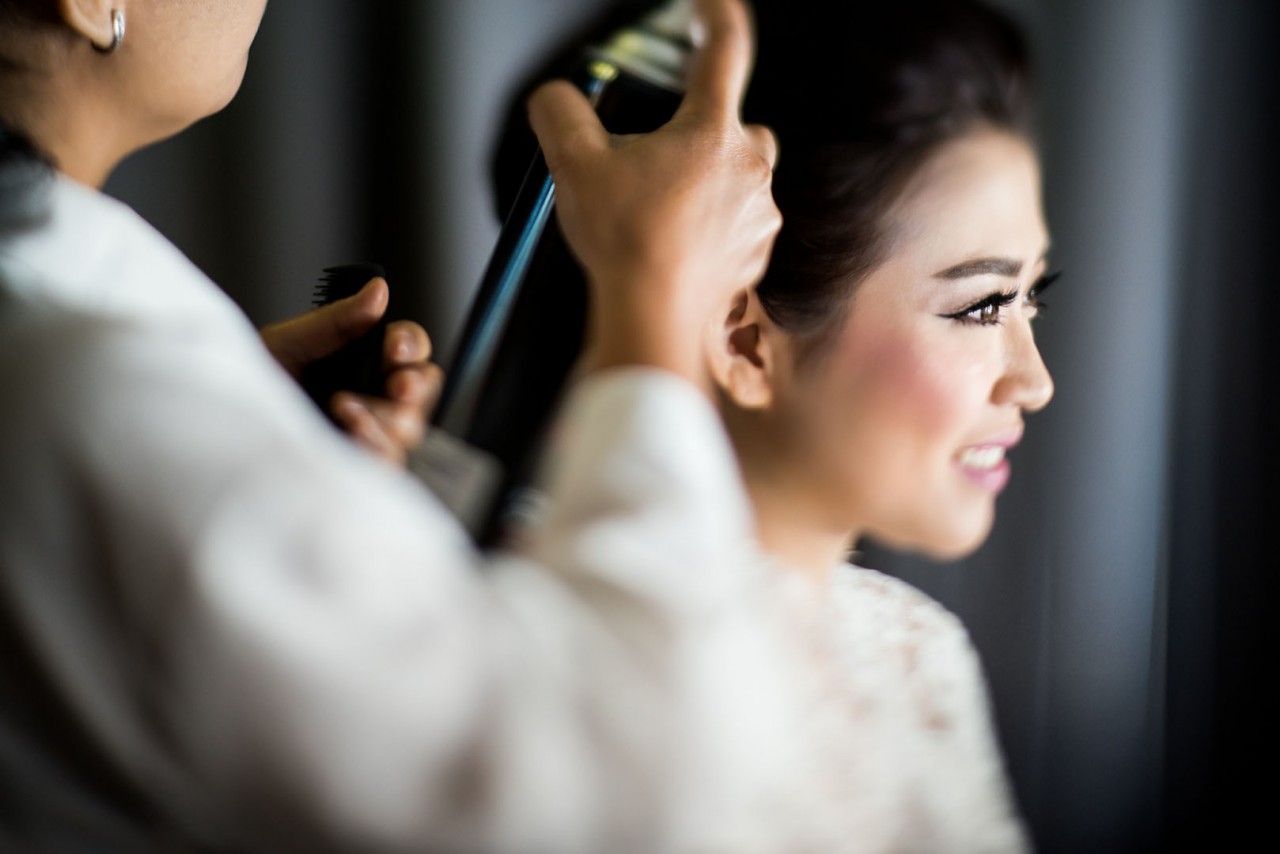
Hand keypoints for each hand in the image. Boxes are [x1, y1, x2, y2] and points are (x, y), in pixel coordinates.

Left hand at [260, 277, 444, 465]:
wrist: (225, 426)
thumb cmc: (253, 382)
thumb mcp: (291, 342)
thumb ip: (339, 319)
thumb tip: (377, 289)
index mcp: (364, 359)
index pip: (409, 348)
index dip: (409, 344)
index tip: (392, 348)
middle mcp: (374, 395)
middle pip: (423, 387)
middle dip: (414, 385)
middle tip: (397, 387)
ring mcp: (371, 431)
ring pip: (411, 426)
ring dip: (386, 416)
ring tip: (343, 406)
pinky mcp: (361, 464)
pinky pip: (391, 459)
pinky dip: (373, 444)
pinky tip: (346, 431)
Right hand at [526, 0, 779, 392]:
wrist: (653, 317)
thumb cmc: (624, 241)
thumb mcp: (574, 164)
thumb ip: (560, 113)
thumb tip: (555, 99)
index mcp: (711, 132)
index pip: (725, 51)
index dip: (716, 15)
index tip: (707, 3)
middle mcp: (749, 168)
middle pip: (733, 123)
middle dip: (700, 131)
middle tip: (655, 157)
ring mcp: (758, 214)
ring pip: (739, 177)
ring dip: (706, 182)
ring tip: (659, 210)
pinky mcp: (756, 254)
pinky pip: (738, 224)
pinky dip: (712, 226)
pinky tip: (675, 244)